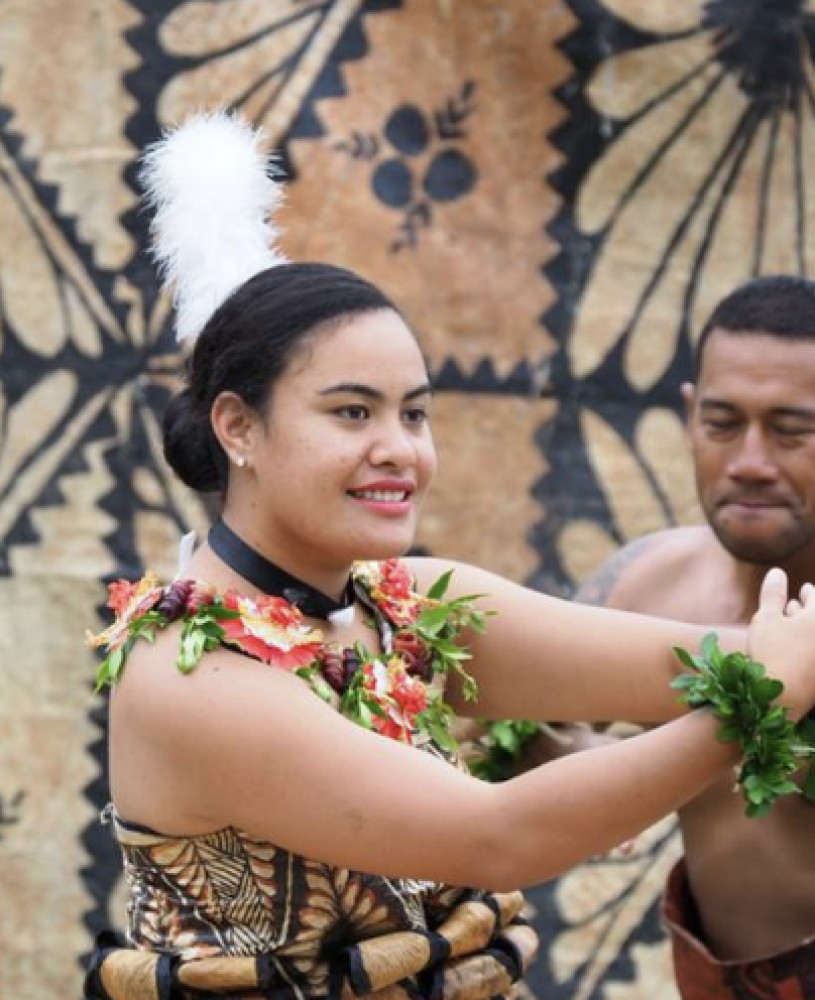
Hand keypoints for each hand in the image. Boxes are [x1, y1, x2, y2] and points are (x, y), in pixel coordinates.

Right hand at [748, 568, 814, 719]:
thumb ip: (773, 593)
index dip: (809, 593)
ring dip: (807, 627)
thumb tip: (777, 571)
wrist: (781, 700)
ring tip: (794, 624)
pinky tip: (793, 648)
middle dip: (809, 609)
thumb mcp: (766, 618)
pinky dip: (807, 646)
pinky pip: (814, 655)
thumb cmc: (772, 653)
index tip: (804, 590)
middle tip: (799, 605)